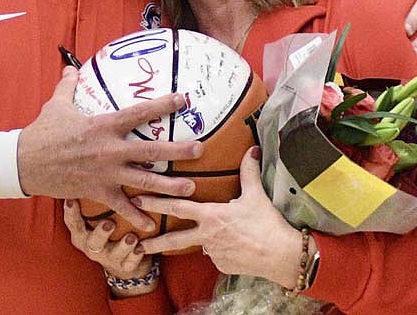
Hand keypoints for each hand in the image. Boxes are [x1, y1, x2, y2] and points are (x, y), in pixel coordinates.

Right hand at [18, 67, 202, 231]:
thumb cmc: (42, 132)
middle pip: (152, 151)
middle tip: (201, 148)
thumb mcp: (56, 105)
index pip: (140, 113)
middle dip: (179, 150)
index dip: (163, 105)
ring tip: (190, 187)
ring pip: (145, 181)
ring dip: (169, 185)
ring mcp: (106, 173)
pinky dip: (137, 217)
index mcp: (104, 126)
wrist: (25, 162)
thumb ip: (68, 87)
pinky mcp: (98, 192)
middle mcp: (111, 150)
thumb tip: (71, 68)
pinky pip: (122, 206)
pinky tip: (151, 225)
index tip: (184, 100)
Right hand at [64, 199, 155, 296]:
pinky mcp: (125, 267)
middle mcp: (92, 245)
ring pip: (113, 254)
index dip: (71, 213)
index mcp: (81, 232)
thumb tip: (93, 159)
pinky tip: (142, 249)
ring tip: (132, 237)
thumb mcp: (98, 211)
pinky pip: (130, 264)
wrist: (123, 260)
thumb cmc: (108, 225)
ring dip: (122, 245)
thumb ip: (95, 192)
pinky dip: (136, 257)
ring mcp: (108, 258)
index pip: (73, 222)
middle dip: (100, 233)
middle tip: (109, 223)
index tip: (71, 200)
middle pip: (91, 241)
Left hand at [136, 147, 302, 289]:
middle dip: (154, 241)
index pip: (177, 207)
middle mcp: (207, 236)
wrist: (280, 255)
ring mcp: (214, 253)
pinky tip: (230, 246)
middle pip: (174, 239)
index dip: (155, 203)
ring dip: (192, 244)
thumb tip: (251, 149)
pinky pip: (216, 255)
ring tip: (189, 244)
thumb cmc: (266, 224)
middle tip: (135, 243)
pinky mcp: (223, 266)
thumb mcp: (256, 195)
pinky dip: (218, 249)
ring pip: (198, 246)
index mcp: (211, 215)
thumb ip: (248, 171)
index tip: (137, 200)